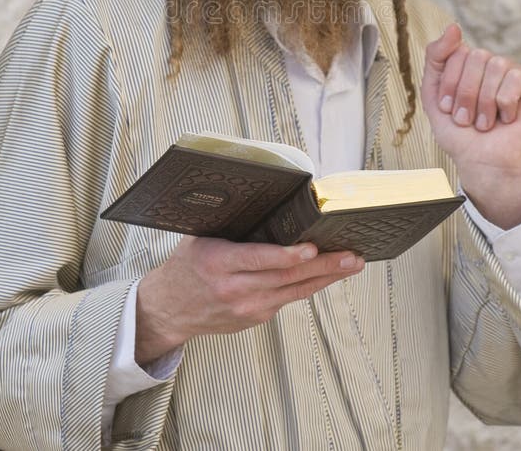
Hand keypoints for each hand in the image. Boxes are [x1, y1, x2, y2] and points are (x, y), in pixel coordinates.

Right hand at [135, 237, 363, 364]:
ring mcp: (247, 308)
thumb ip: (233, 228)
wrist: (169, 310)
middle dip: (323, 265)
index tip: (311, 247)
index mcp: (218, 263)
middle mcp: (234, 289)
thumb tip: (271, 203)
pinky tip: (328, 273)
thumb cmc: (188, 264)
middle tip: (351, 255)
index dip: (287, 255)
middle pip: (286, 277)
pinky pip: (288, 298)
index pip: (258, 260)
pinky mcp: (256, 318)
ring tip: (352, 263)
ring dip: (326, 277)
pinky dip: (309, 285)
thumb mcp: (201, 237)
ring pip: (294, 291)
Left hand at [421, 24, 520, 228]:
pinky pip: (516, 78)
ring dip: (485, 103)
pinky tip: (506, 117)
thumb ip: (436, 57)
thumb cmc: (458, 132)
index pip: (455, 52)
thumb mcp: (433, 94)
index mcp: (466, 62)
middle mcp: (490, 62)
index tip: (448, 108)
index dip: (448, 84)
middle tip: (467, 118)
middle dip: (466, 94)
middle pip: (475, 55)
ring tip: (484, 122)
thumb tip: (454, 27)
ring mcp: (512, 71)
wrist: (481, 162)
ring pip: (496, 65)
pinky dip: (505, 104)